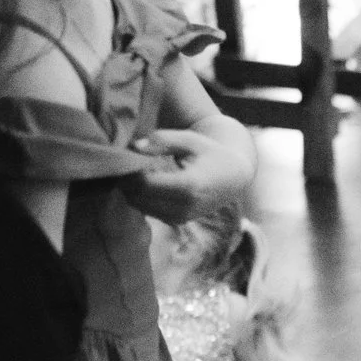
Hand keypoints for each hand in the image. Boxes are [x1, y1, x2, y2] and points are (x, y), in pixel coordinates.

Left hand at [126, 127, 253, 222]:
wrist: (233, 177)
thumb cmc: (210, 153)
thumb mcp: (190, 139)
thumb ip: (162, 140)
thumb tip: (135, 146)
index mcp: (189, 185)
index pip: (145, 184)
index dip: (130, 172)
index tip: (128, 158)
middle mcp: (185, 206)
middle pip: (138, 197)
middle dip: (127, 182)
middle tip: (128, 164)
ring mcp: (181, 216)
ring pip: (140, 206)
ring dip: (132, 191)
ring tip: (138, 172)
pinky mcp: (178, 221)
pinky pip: (149, 211)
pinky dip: (142, 198)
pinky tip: (148, 183)